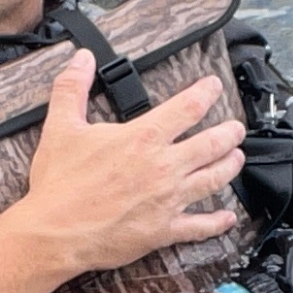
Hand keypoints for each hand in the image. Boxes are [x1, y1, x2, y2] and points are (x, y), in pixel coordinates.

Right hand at [18, 50, 245, 276]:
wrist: (54, 232)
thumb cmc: (59, 184)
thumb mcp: (61, 126)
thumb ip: (72, 88)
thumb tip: (81, 60)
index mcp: (143, 138)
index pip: (187, 108)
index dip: (206, 92)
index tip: (214, 86)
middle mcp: (163, 167)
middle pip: (212, 144)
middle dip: (229, 133)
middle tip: (237, 128)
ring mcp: (167, 200)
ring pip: (213, 180)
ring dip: (230, 167)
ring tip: (238, 158)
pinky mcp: (163, 231)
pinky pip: (199, 226)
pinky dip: (217, 222)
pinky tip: (227, 217)